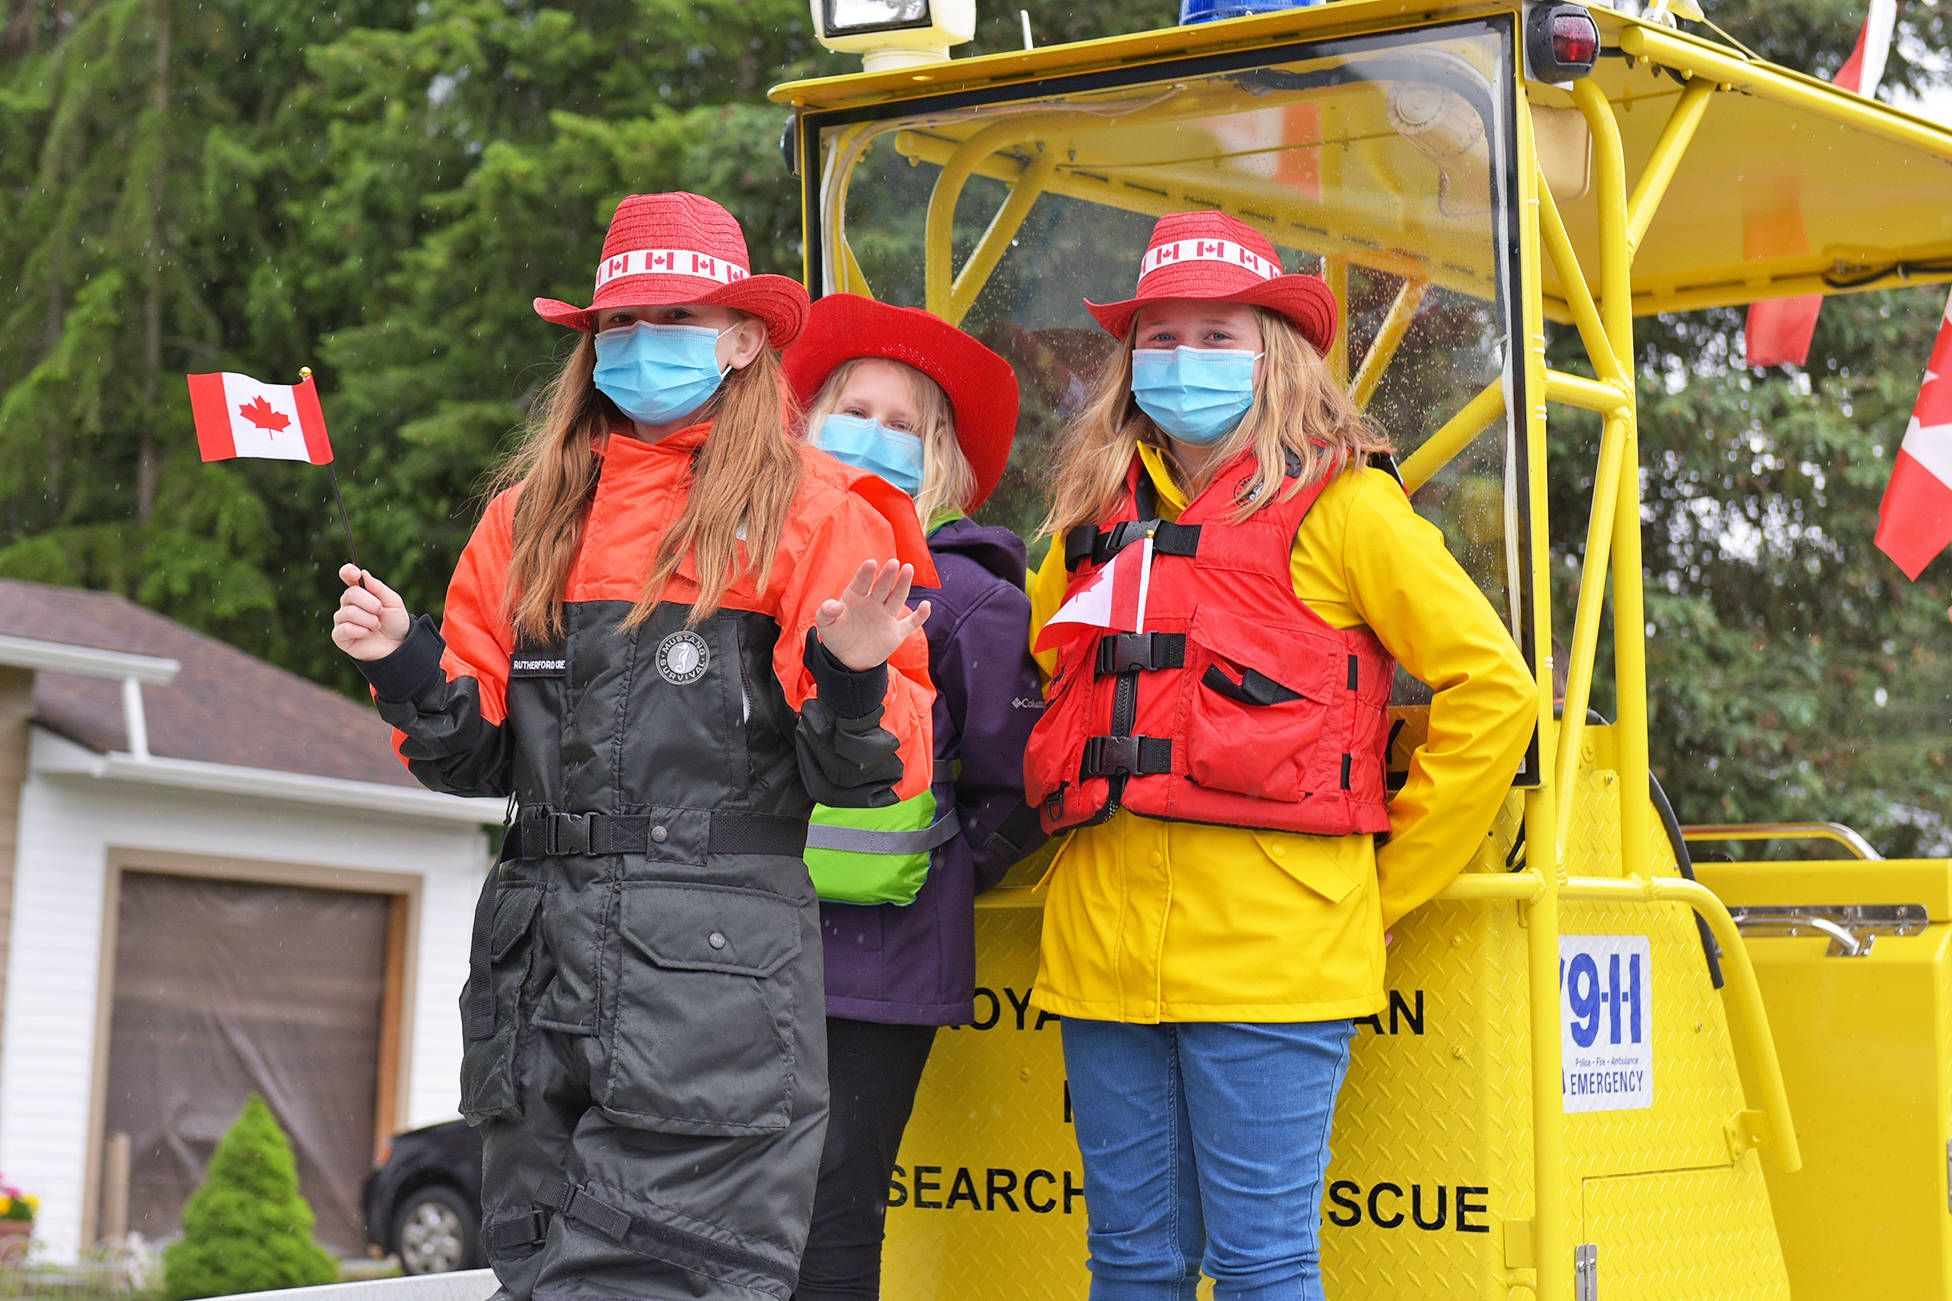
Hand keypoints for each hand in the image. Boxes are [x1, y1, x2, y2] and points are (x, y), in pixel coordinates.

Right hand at [331, 564, 411, 660]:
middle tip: (380, 611)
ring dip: (369, 620)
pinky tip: (368, 634)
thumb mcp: (393, 603)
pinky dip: (361, 631)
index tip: (355, 573)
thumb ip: (379, 588)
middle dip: (371, 603)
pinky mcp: (339, 636)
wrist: (398, 645)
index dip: (348, 572)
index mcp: (361, 592)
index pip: (347, 576)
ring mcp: (342, 620)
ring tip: (377, 626)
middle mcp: (348, 604)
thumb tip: (363, 573)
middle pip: (350, 594)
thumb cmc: (395, 622)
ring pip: (348, 612)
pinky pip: (344, 629)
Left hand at [814, 559, 930, 671]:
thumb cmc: (836, 636)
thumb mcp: (826, 624)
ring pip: (897, 597)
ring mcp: (886, 616)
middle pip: (883, 586)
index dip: (866, 574)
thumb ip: (826, 612)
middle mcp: (873, 603)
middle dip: (888, 575)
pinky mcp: (896, 633)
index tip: (871, 564)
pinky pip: (911, 623)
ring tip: (908, 569)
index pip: (861, 583)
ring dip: (903, 584)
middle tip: (893, 563)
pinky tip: (926, 606)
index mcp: (856, 597)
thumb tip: (833, 605)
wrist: (848, 659)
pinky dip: (920, 616)